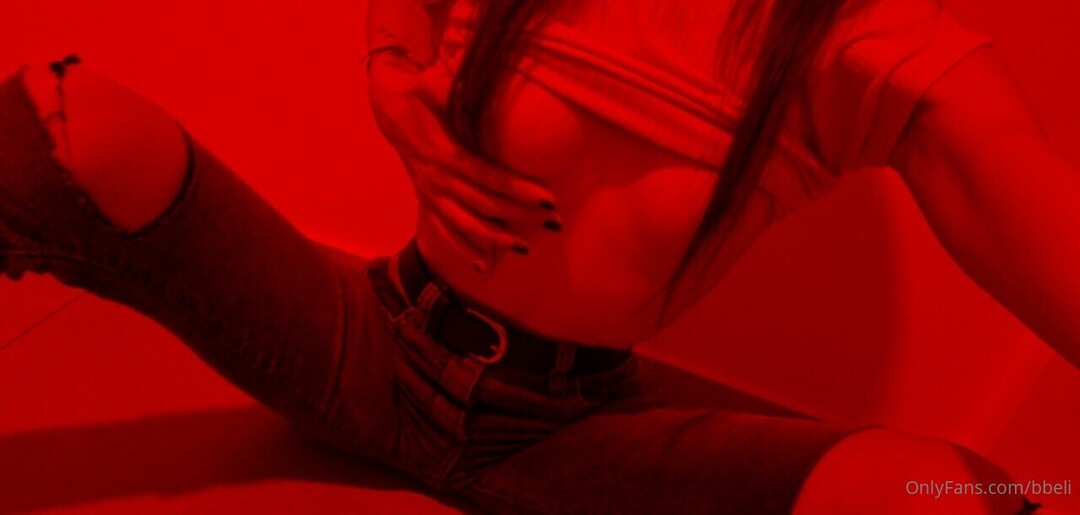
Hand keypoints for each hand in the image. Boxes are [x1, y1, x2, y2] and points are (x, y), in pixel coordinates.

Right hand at [366, 55, 560, 274]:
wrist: (388, 106)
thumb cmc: (419, 92)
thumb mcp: (434, 83)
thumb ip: (454, 83)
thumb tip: (476, 73)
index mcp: (443, 153)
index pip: (486, 176)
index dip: (516, 188)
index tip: (546, 198)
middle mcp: (437, 179)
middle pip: (483, 204)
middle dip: (519, 215)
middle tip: (553, 223)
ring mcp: (430, 193)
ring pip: (465, 223)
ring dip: (495, 238)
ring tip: (525, 247)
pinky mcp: (427, 199)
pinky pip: (444, 230)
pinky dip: (463, 248)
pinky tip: (485, 266)